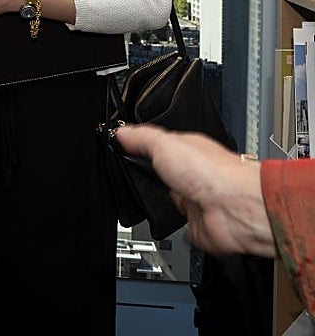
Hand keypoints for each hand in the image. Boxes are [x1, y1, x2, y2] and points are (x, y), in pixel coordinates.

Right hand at [115, 124, 275, 258]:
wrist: (235, 208)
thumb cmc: (213, 172)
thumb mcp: (165, 143)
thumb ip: (141, 137)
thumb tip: (120, 131)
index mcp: (186, 151)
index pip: (158, 147)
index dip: (140, 148)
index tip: (120, 147)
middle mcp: (191, 175)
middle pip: (158, 175)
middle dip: (146, 177)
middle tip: (134, 173)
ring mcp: (193, 199)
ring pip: (164, 200)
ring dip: (156, 201)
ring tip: (151, 195)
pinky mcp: (194, 223)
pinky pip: (173, 225)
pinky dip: (167, 224)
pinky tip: (164, 215)